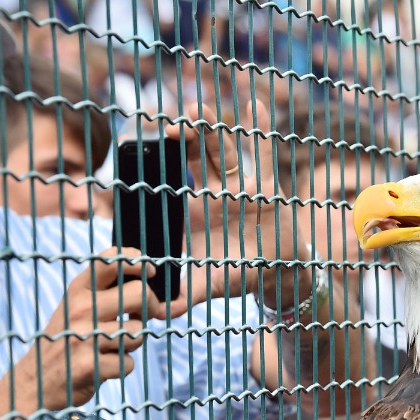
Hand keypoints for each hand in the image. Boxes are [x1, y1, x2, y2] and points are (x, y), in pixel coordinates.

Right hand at [18, 247, 165, 410]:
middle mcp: (81, 309)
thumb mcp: (77, 309)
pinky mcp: (90, 365)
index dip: (138, 262)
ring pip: (138, 333)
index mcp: (78, 291)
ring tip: (109, 347)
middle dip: (152, 307)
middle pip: (140, 295)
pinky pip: (128, 363)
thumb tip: (168, 298)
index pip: (112, 261)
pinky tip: (102, 367)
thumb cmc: (66, 341)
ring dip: (132, 343)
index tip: (150, 271)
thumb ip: (111, 296)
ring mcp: (85, 337)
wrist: (34, 382)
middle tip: (145, 316)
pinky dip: (121, 368)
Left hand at [165, 97, 301, 310]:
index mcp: (192, 211)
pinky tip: (253, 104)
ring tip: (197, 109)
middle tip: (172, 126)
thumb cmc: (237, 274)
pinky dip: (260, 129)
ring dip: (212, 127)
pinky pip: (264, 153)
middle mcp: (213, 192)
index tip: (143, 144)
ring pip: (224, 149)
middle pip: (196, 156)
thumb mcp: (206, 286)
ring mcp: (240, 186)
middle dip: (184, 137)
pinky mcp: (267, 186)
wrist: (276, 276)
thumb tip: (153, 314)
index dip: (158, 161)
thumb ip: (180, 297)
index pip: (171, 178)